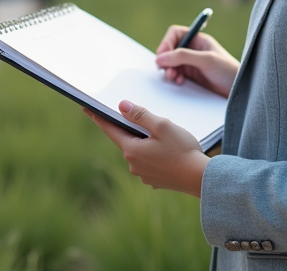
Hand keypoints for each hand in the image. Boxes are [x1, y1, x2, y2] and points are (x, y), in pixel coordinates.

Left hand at [84, 101, 209, 196]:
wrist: (200, 178)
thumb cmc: (182, 149)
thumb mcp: (161, 125)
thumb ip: (140, 115)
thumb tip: (121, 106)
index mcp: (131, 149)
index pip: (110, 129)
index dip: (98, 117)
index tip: (86, 109)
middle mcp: (133, 164)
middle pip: (127, 140)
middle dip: (134, 129)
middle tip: (148, 121)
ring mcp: (144, 174)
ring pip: (140, 151)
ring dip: (147, 143)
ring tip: (167, 139)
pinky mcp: (155, 180)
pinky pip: (150, 162)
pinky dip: (156, 155)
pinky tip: (170, 153)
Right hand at [155, 25, 238, 97]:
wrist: (237, 90)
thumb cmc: (228, 70)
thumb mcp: (206, 60)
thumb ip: (183, 56)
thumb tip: (160, 57)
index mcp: (198, 39)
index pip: (175, 34)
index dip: (166, 42)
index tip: (162, 54)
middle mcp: (192, 49)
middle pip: (170, 49)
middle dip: (166, 59)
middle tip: (167, 70)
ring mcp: (190, 63)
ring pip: (170, 63)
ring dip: (169, 69)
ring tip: (173, 77)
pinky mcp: (190, 76)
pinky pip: (175, 74)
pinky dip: (174, 77)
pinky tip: (179, 82)